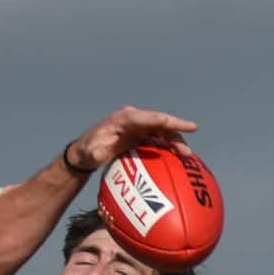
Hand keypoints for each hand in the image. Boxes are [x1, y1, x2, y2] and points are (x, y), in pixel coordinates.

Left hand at [67, 106, 197, 173]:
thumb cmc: (87, 151)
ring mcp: (137, 127)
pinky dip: (168, 145)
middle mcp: (133, 119)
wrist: (84, 152)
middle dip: (177, 133)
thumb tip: (100, 153)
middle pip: (160, 123)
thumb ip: (95, 153)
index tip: (189, 126)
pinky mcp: (139, 135)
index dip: (170, 122)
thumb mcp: (90, 153)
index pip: (151, 118)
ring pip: (161, 130)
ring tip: (186, 156)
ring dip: (174, 141)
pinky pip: (158, 138)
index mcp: (124, 119)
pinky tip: (177, 156)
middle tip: (188, 150)